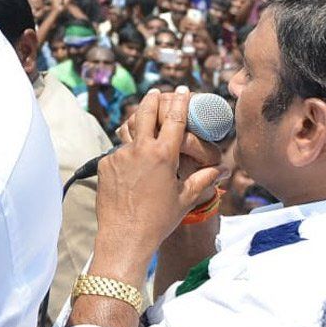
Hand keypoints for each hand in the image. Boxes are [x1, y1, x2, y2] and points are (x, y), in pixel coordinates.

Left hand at [94, 88, 223, 285]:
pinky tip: (131, 165)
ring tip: (142, 121)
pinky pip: (118, 153)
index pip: (174, 119)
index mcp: (162, 155)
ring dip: (136, 125)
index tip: (183, 90)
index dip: (180, 102)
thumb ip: (202, 180)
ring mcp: (119, 156)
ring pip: (128, 133)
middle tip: (157, 92)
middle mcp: (139, 150)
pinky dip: (126, 155)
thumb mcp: (185, 199)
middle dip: (152, 99)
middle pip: (145, 113)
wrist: (124, 236)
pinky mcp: (104, 164)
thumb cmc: (158, 220)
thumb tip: (221, 170)